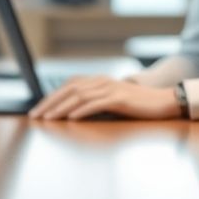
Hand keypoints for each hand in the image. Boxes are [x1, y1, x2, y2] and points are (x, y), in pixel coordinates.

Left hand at [28, 76, 180, 121]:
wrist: (164, 101)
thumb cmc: (138, 105)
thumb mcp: (113, 100)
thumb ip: (95, 102)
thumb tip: (73, 113)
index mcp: (98, 80)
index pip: (68, 85)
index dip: (51, 96)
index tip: (38, 109)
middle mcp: (102, 81)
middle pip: (68, 90)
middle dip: (49, 103)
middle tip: (35, 115)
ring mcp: (111, 88)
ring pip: (78, 96)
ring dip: (60, 108)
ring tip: (47, 118)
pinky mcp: (119, 99)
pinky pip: (96, 104)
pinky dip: (81, 111)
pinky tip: (71, 118)